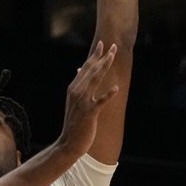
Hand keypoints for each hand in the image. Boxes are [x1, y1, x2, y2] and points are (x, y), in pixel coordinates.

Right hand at [58, 41, 119, 157]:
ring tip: (113, 57)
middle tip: (113, 46)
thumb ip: (78, 85)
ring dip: (104, 67)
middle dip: (103, 57)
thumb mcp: (74, 100)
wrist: (69, 141)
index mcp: (73, 88)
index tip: (102, 44)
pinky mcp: (90, 112)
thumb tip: (79, 69)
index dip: (94, 56)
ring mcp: (83, 102)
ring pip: (95, 80)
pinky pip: (100, 101)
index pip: (85, 68)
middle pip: (91, 71)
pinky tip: (116, 89)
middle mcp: (77, 92)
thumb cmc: (74, 121)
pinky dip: (108, 95)